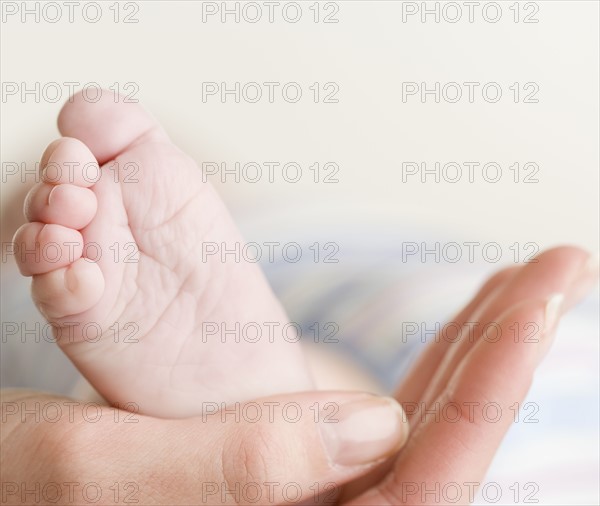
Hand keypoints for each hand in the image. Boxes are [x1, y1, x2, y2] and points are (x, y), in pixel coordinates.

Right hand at [2, 246, 595, 504]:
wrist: (2, 477)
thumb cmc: (16, 482)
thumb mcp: (93, 468)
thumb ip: (233, 466)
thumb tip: (375, 430)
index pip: (423, 477)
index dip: (492, 384)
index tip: (543, 292)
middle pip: (441, 444)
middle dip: (508, 346)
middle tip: (563, 264)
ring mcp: (306, 501)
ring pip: (424, 424)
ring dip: (480, 343)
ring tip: (533, 276)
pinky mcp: (293, 465)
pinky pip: (388, 413)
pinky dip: (435, 357)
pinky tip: (471, 315)